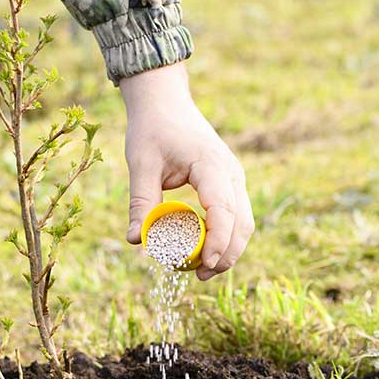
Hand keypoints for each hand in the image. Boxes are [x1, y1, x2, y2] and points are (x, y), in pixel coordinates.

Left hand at [120, 62, 253, 279]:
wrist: (164, 101)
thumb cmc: (152, 129)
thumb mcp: (141, 165)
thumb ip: (140, 202)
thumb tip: (135, 240)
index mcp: (212, 165)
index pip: (223, 210)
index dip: (217, 242)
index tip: (204, 266)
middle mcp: (230, 173)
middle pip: (242, 222)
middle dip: (226, 254)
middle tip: (201, 277)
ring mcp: (233, 178)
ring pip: (243, 221)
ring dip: (228, 248)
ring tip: (202, 271)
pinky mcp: (227, 182)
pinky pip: (235, 215)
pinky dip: (224, 235)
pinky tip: (203, 251)